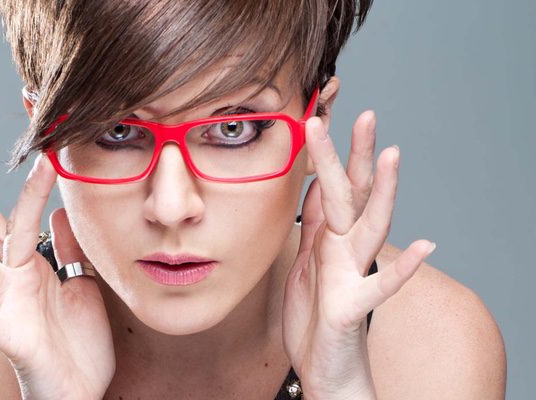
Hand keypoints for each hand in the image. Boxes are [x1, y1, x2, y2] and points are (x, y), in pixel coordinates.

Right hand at [0, 148, 114, 399]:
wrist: (81, 389)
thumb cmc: (78, 340)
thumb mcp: (82, 284)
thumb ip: (69, 250)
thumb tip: (59, 213)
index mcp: (32, 267)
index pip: (16, 219)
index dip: (24, 186)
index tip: (34, 150)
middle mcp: (14, 282)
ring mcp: (10, 308)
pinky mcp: (13, 339)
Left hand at [282, 112, 435, 398]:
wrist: (323, 366)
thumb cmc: (315, 314)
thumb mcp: (307, 260)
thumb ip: (315, 223)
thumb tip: (315, 184)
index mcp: (331, 238)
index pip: (334, 186)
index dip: (330, 152)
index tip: (322, 113)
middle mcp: (346, 250)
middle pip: (352, 195)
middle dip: (356, 156)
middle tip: (365, 114)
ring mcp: (352, 275)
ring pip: (370, 228)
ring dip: (382, 194)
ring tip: (392, 156)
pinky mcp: (353, 307)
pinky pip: (380, 287)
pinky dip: (403, 269)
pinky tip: (429, 247)